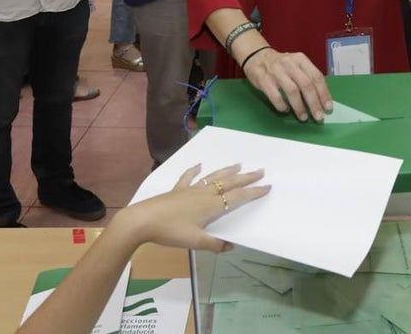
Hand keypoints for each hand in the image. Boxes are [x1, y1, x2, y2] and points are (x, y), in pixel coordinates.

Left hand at [122, 164, 269, 251]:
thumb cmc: (171, 231)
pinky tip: (199, 165)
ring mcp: (190, 190)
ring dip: (227, 171)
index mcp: (211, 206)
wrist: (143, 220)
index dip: (253, 192)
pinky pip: (188, 177)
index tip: (267, 186)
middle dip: (246, 177)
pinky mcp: (177, 190)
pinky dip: (195, 170)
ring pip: (213, 177)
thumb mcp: (195, 242)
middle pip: (229, 183)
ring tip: (238, 164)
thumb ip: (214, 244)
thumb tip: (230, 246)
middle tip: (261, 170)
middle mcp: (204, 194)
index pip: (237, 198)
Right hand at [244, 47, 332, 121]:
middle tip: (318, 116)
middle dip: (314, 103)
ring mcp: (276, 71)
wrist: (256, 56)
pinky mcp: (264, 80)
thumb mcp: (296, 64)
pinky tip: (286, 110)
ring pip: (292, 91)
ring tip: (303, 117)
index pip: (316, 76)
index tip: (328, 107)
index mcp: (300, 60)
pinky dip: (282, 105)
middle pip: (306, 85)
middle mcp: (289, 63)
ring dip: (300, 107)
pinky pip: (275, 96)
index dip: (324, 93)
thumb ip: (307, 77)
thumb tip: (321, 99)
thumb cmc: (281, 64)